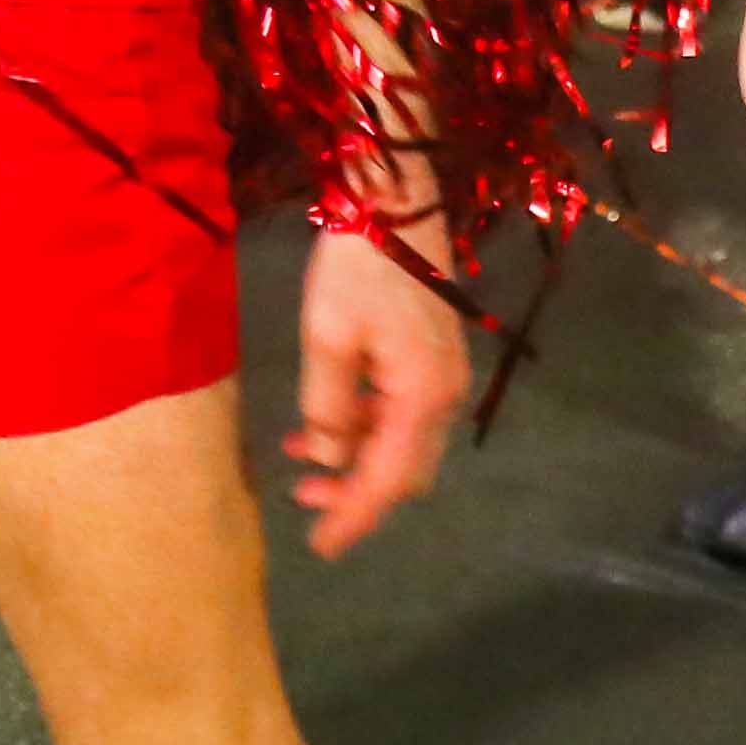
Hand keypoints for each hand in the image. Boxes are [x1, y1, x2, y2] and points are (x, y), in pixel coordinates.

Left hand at [284, 228, 470, 559]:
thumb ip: (326, 405)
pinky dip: (365, 426)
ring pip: (401, 443)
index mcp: (422, 397)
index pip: (389, 480)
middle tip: (305, 502)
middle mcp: (444, 395)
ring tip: (301, 461)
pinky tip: (326, 419)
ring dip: (357, 458)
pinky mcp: (432, 355)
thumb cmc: (360, 264)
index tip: (321, 547)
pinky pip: (401, 412)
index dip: (355, 516)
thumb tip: (326, 455)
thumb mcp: (327, 334)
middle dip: (356, 493)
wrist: (398, 197)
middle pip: (404, 470)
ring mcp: (443, 374)